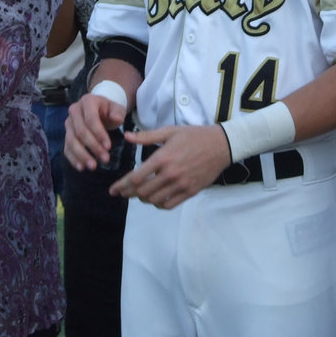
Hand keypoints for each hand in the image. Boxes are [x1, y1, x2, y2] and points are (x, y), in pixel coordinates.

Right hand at [65, 93, 125, 170]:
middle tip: (105, 159)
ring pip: (71, 141)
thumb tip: (117, 119)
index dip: (99, 134)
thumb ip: (118, 112)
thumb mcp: (116, 107)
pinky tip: (81, 167)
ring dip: (82, 155)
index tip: (109, 147)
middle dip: (93, 147)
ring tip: (93, 166)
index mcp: (87, 102)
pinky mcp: (67, 134)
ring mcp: (68, 123)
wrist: (99, 108)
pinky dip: (73, 158)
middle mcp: (74, 111)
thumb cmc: (108, 109)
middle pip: (80, 131)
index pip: (91, 119)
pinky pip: (67, 147)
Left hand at [109, 124, 229, 208]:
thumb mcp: (169, 131)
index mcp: (163, 158)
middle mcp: (170, 173)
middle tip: (122, 193)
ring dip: (142, 199)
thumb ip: (146, 136)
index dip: (121, 185)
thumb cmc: (194, 136)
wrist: (221, 145)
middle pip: (142, 191)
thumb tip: (126, 137)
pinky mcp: (190, 191)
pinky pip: (169, 204)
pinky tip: (155, 199)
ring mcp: (181, 184)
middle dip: (128, 193)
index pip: (136, 177)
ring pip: (154, 200)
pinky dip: (158, 204)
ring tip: (138, 195)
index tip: (114, 189)